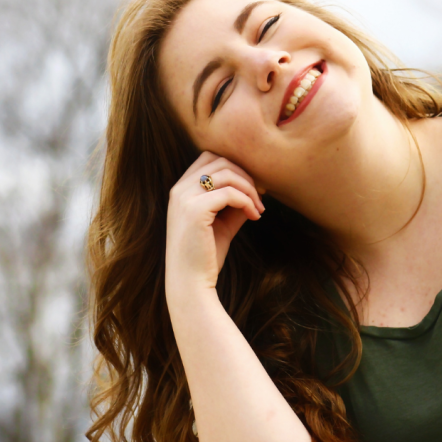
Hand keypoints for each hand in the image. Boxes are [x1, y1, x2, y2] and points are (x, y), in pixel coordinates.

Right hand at [164, 152, 264, 300]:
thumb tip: (257, 188)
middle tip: (262, 197)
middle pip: (220, 160)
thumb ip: (236, 203)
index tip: (254, 188)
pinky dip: (247, 202)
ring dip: (250, 189)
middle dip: (246, 175)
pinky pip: (229, 193)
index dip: (236, 168)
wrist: (190, 283)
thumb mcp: (223, 223)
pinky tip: (254, 216)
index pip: (210, 158)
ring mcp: (184, 198)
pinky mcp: (194, 210)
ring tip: (259, 209)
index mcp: (181, 189)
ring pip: (227, 173)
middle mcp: (179, 189)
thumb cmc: (206, 256)